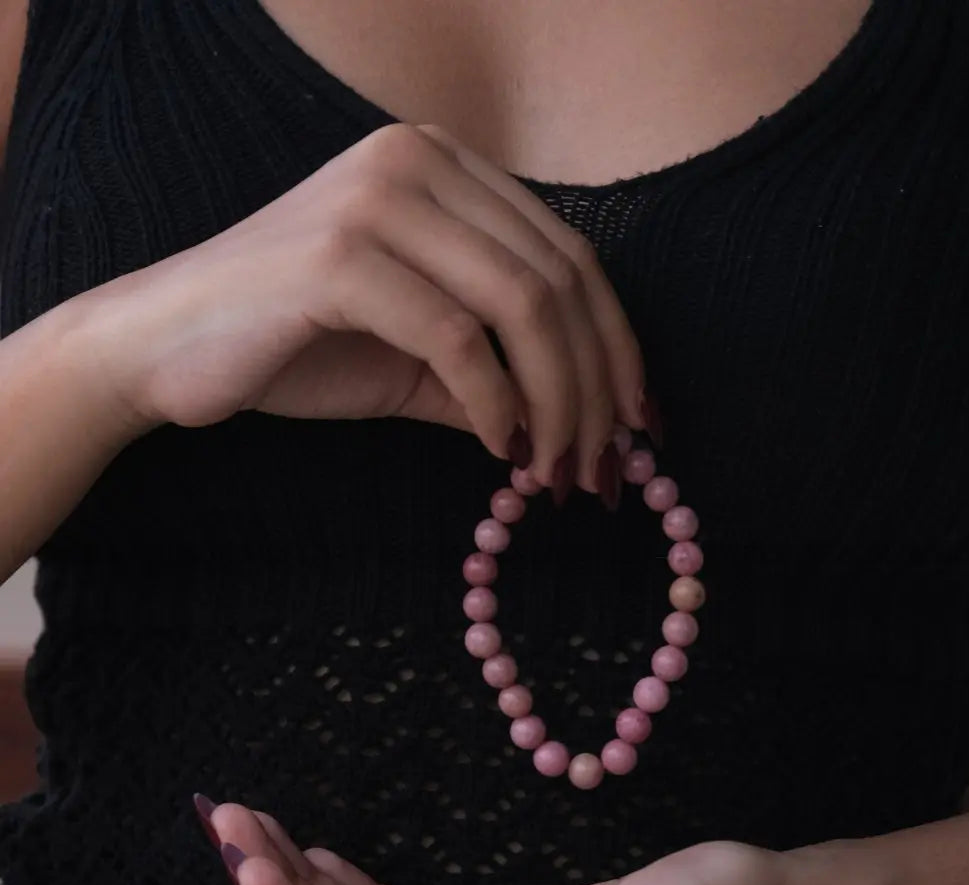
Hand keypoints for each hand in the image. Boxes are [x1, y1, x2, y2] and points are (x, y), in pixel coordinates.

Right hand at [76, 122, 649, 490]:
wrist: (164, 348)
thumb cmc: (296, 346)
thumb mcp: (421, 360)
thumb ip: (502, 372)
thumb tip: (586, 429)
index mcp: (446, 167)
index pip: (571, 257)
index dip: (619, 348)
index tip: (638, 427)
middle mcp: (419, 159)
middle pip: (561, 280)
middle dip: (598, 390)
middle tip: (600, 472)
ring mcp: (378, 197)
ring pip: (523, 306)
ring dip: (558, 406)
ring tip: (558, 475)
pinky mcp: (339, 252)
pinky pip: (458, 338)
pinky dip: (496, 405)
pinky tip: (500, 452)